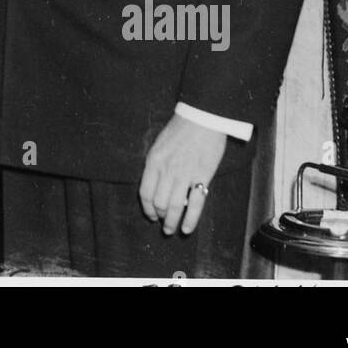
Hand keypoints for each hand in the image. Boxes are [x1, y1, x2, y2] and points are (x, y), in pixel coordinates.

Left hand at [138, 114, 226, 235]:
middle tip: (163, 224)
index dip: (147, 208)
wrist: (202, 118)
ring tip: (172, 229)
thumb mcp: (160, 144)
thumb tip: (157, 186)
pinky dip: (190, 220)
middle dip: (159, 217)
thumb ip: (157, 165)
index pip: (145, 193)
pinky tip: (187, 228)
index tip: (150, 215)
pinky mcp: (202, 177)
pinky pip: (195, 205)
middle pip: (158, 202)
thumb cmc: (181, 129)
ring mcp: (184, 175)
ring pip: (174, 207)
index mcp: (153, 161)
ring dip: (171, 222)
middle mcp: (166, 170)